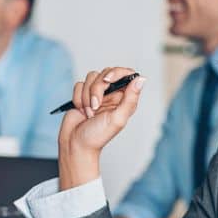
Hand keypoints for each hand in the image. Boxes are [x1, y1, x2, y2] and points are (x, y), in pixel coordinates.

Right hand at [58, 67, 145, 189]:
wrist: (75, 144)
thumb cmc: (97, 136)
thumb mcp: (118, 119)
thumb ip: (130, 98)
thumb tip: (141, 79)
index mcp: (124, 98)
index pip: (125, 74)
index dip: (116, 72)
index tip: (107, 81)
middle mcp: (111, 94)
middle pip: (105, 73)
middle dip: (97, 89)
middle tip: (96, 106)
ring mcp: (97, 94)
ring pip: (91, 77)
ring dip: (86, 96)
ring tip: (89, 113)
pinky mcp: (83, 95)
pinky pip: (79, 85)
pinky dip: (78, 98)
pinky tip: (81, 111)